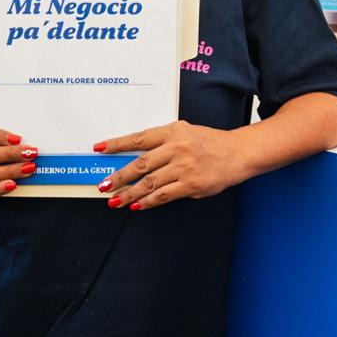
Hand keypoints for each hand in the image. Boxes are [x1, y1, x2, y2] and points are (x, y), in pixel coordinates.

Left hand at [95, 121, 247, 210]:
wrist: (237, 153)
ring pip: (149, 183)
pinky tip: (137, 205)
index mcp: (173, 132)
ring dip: (129, 193)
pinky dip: (147, 202)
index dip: (117, 143)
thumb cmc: (210, 142)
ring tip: (115, 201)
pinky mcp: (191, 185)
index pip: (139, 138)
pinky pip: (163, 195)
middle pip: (140, 164)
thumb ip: (164, 141)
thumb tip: (138, 158)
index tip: (100, 148)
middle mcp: (176, 148)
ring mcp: (184, 167)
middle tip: (104, 185)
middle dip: (119, 177)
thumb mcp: (186, 132)